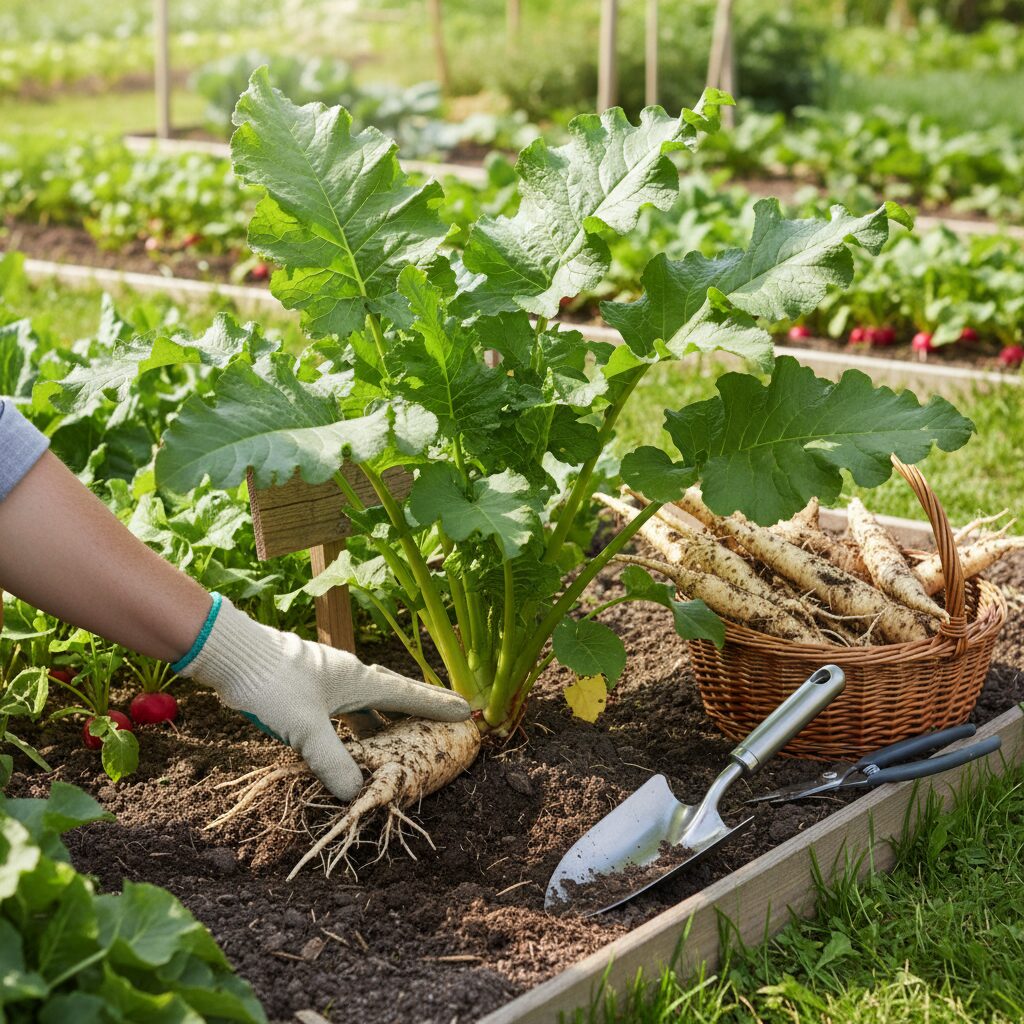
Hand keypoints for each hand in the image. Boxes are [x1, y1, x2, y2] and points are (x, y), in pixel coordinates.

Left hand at [178, 598, 470, 799]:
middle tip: (443, 720)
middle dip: (417, 710)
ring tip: (402, 738)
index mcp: (357, 680)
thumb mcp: (305, 728)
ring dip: (385, 720)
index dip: (436, 705)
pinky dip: (356, 725)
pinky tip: (350, 738)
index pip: (407, 695)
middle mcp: (347, 677)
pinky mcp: (306, 688)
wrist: (229, 653)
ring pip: (366, 703)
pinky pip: (344, 709)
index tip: (465, 710)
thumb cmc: (271, 683)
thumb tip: (355, 793)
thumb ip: (333, 761)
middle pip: (392, 696)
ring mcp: (326, 680)